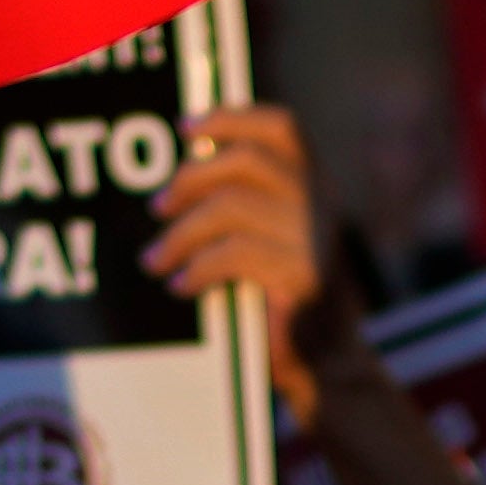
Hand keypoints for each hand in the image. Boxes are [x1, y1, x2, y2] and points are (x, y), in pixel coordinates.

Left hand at [155, 100, 327, 361]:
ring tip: (155, 260)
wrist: (329, 366)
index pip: (283, 129)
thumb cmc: (288, 304)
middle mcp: (324, 205)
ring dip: (181, 233)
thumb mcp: (273, 243)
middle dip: (191, 179)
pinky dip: (197, 268)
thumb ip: (249, 206)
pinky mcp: (304, 278)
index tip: (186, 128)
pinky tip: (181, 285)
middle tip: (158, 208)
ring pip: (231, 207)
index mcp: (319, 189)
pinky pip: (234, 254)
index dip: (232, 118)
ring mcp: (317, 240)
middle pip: (247, 161)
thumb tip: (183, 178)